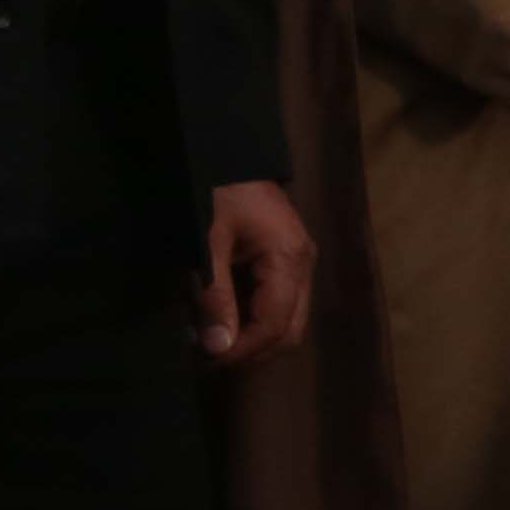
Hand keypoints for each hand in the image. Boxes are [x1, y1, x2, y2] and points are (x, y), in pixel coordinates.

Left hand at [193, 181, 313, 361]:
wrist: (224, 148)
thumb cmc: (215, 190)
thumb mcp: (206, 242)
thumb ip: (214, 295)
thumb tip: (218, 347)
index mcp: (289, 259)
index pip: (275, 326)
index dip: (243, 351)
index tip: (206, 361)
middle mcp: (304, 265)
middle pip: (289, 330)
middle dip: (251, 351)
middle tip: (207, 358)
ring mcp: (299, 262)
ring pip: (287, 321)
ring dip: (252, 338)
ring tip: (210, 339)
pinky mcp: (287, 259)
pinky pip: (278, 303)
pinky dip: (252, 319)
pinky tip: (222, 318)